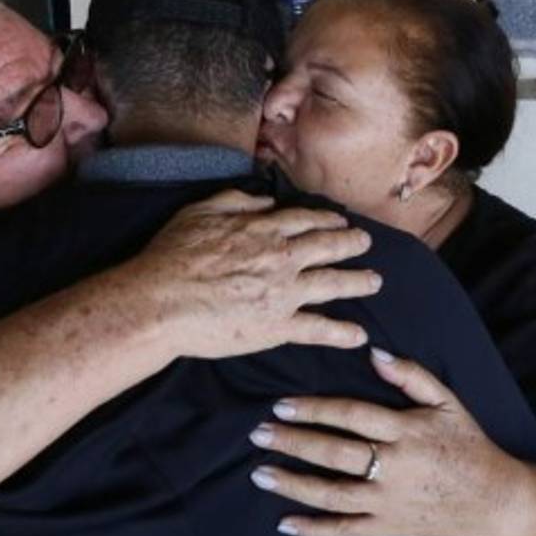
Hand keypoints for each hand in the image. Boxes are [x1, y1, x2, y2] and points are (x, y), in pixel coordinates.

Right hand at [116, 189, 381, 358]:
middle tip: (366, 243)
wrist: (162, 302)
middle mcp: (281, 259)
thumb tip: (263, 199)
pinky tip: (359, 336)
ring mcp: (283, 294)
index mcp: (263, 230)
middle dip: (351, 243)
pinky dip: (342, 333)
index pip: (306, 220)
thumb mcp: (200, 212)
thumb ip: (235, 200)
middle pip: (328, 247)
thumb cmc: (173, 256)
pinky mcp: (277, 327)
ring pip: (333, 284)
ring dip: (358, 282)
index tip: (339, 219)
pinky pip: (318, 329)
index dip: (327, 219)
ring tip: (374, 282)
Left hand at [248, 348, 521, 535]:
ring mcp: (390, 501)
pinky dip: (315, 530)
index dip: (314, 409)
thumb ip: (412, 376)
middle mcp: (395, 467)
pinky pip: (346, 530)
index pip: (351, 416)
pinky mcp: (389, 527)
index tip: (281, 405)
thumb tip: (374, 352)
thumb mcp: (448, 403)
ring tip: (260, 474)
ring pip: (333, 494)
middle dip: (292, 443)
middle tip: (258, 434)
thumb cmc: (468, 445)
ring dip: (293, 485)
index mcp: (407, 432)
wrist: (494, 501)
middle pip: (335, 454)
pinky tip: (285, 524)